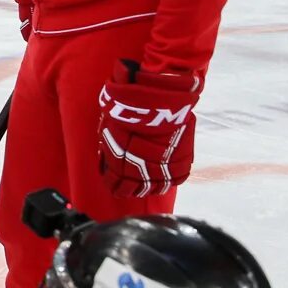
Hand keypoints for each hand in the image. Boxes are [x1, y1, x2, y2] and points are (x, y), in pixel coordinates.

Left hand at [97, 60, 202, 197]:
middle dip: (132, 188)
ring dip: (153, 186)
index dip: (114, 184)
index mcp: (118, 162)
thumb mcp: (108, 127)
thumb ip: (108, 146)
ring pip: (158, 187)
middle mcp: (139, 168)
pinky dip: (173, 178)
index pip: (115, 182)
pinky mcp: (182, 159)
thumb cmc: (126, 107)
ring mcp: (162, 165)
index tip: (114, 184)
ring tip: (151, 183)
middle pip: (136, 188)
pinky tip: (169, 177)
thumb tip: (105, 157)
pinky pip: (179, 178)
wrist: (154, 98)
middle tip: (132, 187)